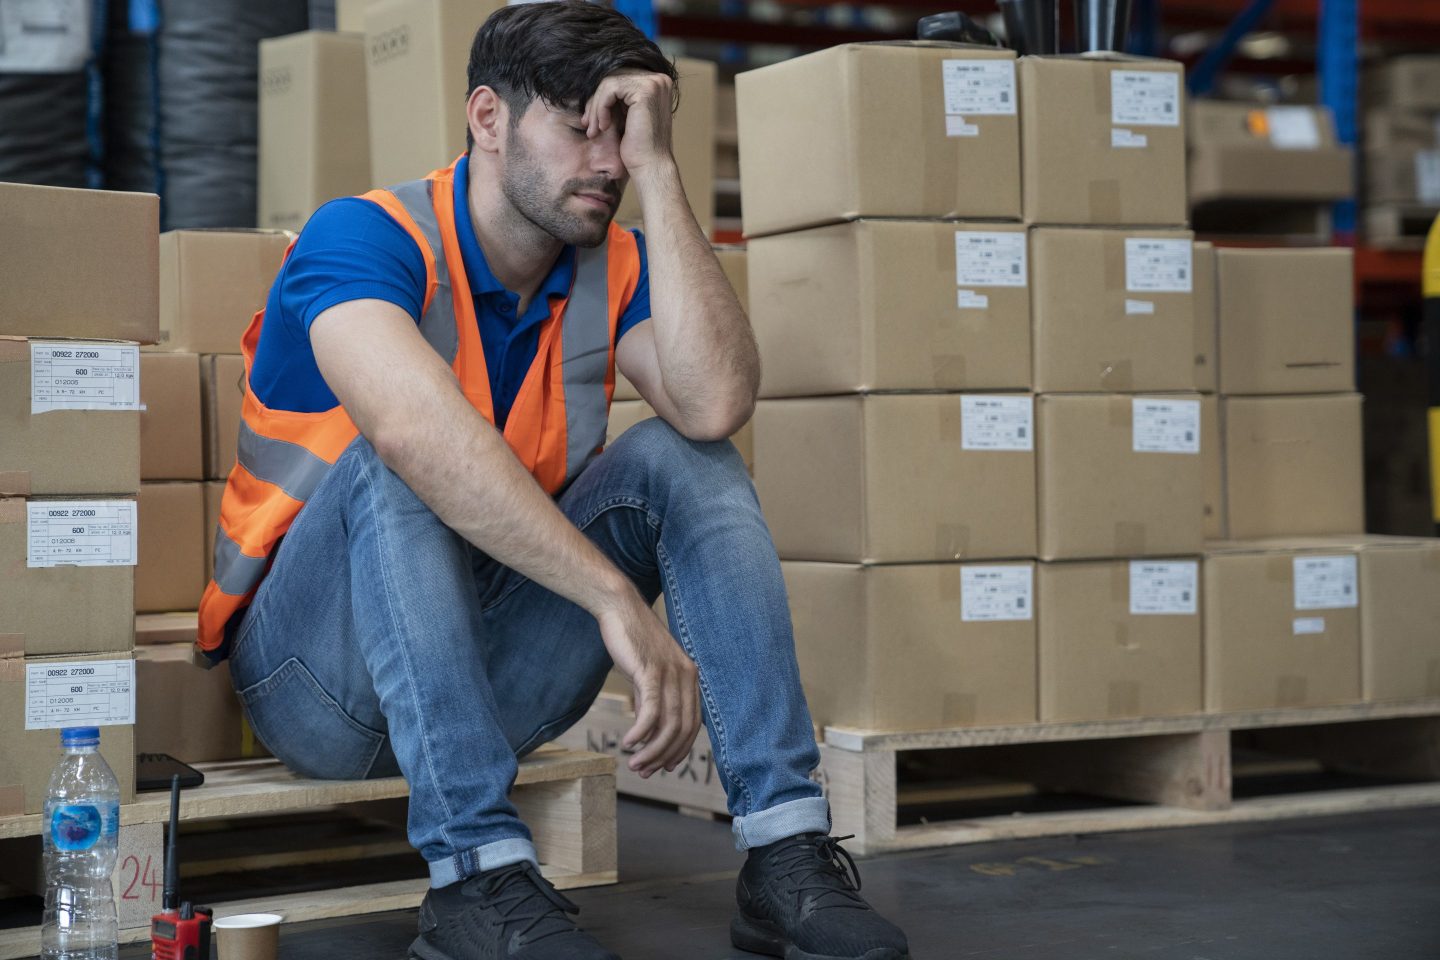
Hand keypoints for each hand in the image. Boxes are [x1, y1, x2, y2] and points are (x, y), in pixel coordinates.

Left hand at [581, 70, 674, 178]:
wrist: (650, 166)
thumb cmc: (639, 147)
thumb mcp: (628, 115)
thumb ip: (620, 98)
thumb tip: (595, 84)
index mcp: (657, 83)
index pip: (620, 78)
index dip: (602, 98)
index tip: (592, 120)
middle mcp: (658, 79)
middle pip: (613, 78)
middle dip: (596, 102)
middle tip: (589, 126)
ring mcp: (653, 83)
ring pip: (608, 83)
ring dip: (596, 108)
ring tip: (595, 130)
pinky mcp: (644, 90)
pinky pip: (609, 89)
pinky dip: (601, 108)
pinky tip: (604, 127)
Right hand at [596, 590, 699, 777]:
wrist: (619, 608)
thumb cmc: (631, 641)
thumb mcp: (646, 674)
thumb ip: (651, 702)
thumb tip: (647, 736)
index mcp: (690, 677)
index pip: (692, 724)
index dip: (679, 749)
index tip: (664, 766)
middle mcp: (686, 676)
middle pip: (683, 729)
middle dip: (664, 755)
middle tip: (644, 771)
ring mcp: (670, 673)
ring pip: (668, 725)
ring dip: (652, 751)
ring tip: (635, 764)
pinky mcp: (651, 671)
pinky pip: (650, 712)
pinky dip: (641, 733)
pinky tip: (629, 744)